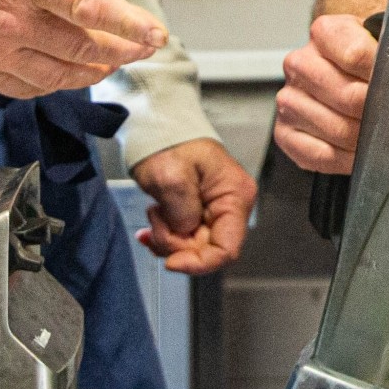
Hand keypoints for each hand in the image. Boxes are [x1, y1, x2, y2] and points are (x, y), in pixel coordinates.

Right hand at [0, 0, 166, 98]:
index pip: (89, 7)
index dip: (130, 23)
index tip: (158, 34)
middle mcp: (11, 21)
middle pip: (83, 47)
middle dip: (123, 49)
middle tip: (145, 46)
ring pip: (61, 73)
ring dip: (96, 70)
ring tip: (116, 59)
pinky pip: (29, 87)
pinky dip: (58, 83)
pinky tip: (73, 72)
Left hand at [129, 139, 255, 274]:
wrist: (158, 126)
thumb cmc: (169, 142)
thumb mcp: (171, 175)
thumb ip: (182, 211)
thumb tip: (185, 232)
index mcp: (235, 196)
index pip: (227, 249)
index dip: (199, 262)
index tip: (171, 261)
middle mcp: (231, 206)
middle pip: (208, 250)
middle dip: (176, 244)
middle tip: (155, 221)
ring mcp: (216, 210)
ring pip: (194, 247)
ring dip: (168, 239)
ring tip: (154, 213)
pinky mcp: (200, 211)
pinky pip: (186, 237)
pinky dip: (166, 236)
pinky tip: (153, 222)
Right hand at [275, 14, 377, 174]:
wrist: (342, 72)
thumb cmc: (371, 56)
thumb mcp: (388, 30)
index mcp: (325, 31)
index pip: (355, 53)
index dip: (384, 74)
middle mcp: (300, 62)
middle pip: (347, 96)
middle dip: (380, 111)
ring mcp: (289, 98)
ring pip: (335, 128)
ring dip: (366, 139)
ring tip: (386, 138)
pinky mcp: (285, 132)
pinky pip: (318, 154)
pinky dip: (345, 159)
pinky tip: (361, 153)